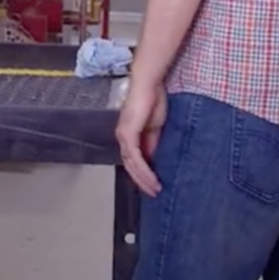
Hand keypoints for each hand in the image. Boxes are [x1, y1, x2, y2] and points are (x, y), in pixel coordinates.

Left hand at [116, 81, 167, 196]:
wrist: (149, 85)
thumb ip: (152, 143)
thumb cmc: (152, 101)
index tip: (152, 186)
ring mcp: (123, 135)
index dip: (141, 174)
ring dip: (144, 179)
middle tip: (154, 193)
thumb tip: (154, 159)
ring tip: (156, 189)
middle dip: (142, 181)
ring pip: (131, 164)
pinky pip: (135, 157)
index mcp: (129, 135)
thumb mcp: (155, 128)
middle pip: (129, 165)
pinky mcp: (128, 133)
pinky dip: (143, 170)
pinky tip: (152, 179)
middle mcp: (123, 137)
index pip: (132, 160)